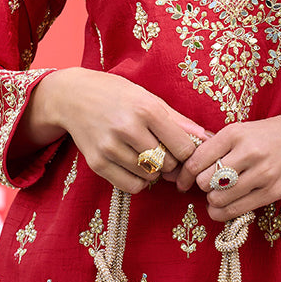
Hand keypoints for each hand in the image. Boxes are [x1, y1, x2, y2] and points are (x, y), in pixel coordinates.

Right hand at [19, 67, 208, 193]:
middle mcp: (128, 129)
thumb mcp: (148, 99)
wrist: (72, 97)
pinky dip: (138, 181)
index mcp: (146, 109)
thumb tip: (208, 138)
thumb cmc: (117, 95)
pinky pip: (131, 186)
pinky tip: (134, 166)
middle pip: (168, 164)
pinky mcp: (97, 163)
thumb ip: (179, 121)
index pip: (183, 148)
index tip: (182, 149)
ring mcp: (110, 147)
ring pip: (150, 176)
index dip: (188, 153)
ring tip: (144, 155)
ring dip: (153, 171)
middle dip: (170, 161)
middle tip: (162, 151)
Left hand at [172, 103, 280, 220]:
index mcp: (235, 133)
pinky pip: (238, 210)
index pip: (196, 160)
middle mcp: (248, 152)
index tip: (182, 182)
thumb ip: (219, 147)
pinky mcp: (274, 191)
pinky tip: (225, 207)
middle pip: (205, 182)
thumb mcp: (244, 130)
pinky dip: (224, 212)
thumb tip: (189, 171)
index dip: (184, 175)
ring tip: (218, 197)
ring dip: (214, 201)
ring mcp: (262, 173)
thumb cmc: (273, 133)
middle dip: (203, 187)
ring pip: (219, 199)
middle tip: (208, 186)